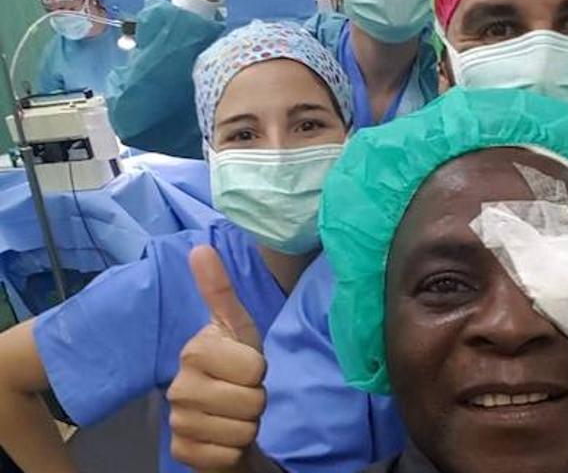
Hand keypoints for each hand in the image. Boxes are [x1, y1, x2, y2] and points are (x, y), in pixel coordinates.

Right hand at [167, 245, 266, 470]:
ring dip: (248, 425)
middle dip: (257, 400)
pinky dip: (234, 451)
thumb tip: (199, 247)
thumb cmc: (235, 366)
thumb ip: (220, 291)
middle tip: (242, 392)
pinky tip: (223, 437)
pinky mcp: (181, 453)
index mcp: (194, 351)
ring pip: (243, 431)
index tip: (245, 367)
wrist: (223, 416)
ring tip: (234, 413)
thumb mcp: (237, 328)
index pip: (254, 368)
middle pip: (251, 401)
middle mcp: (178, 387)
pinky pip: (227, 456)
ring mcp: (177, 422)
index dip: (259, 370)